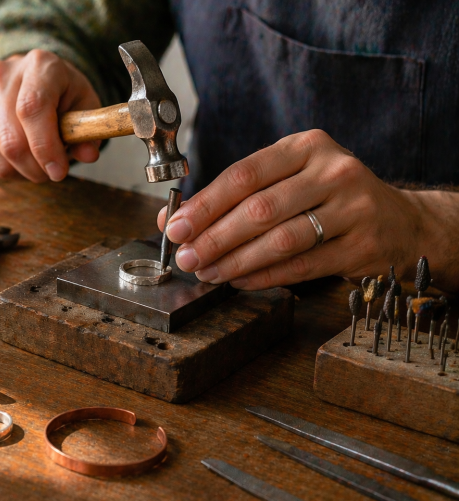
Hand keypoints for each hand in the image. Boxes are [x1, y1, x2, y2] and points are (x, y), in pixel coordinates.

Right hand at [0, 50, 101, 181]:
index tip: (59, 172)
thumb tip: (88, 153)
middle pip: (12, 142)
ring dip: (19, 174)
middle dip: (36, 170)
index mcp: (39, 65)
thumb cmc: (60, 96)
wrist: (27, 80)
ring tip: (32, 160)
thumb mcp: (83, 105)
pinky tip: (10, 156)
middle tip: (50, 172)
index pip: (32, 109)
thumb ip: (87, 130)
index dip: (45, 147)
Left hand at [157, 129, 445, 289]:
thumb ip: (234, 196)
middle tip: (186, 257)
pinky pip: (302, 266)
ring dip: (236, 261)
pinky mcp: (363, 245)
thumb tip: (173, 218)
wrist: (401, 222)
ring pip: (281, 240)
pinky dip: (265, 277)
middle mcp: (333, 171)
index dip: (205, 204)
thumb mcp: (288, 180)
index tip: (175, 226)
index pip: (244, 174)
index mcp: (306, 147)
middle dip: (214, 237)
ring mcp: (353, 208)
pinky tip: (239, 281)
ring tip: (207, 272)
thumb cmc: (329, 198)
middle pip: (260, 208)